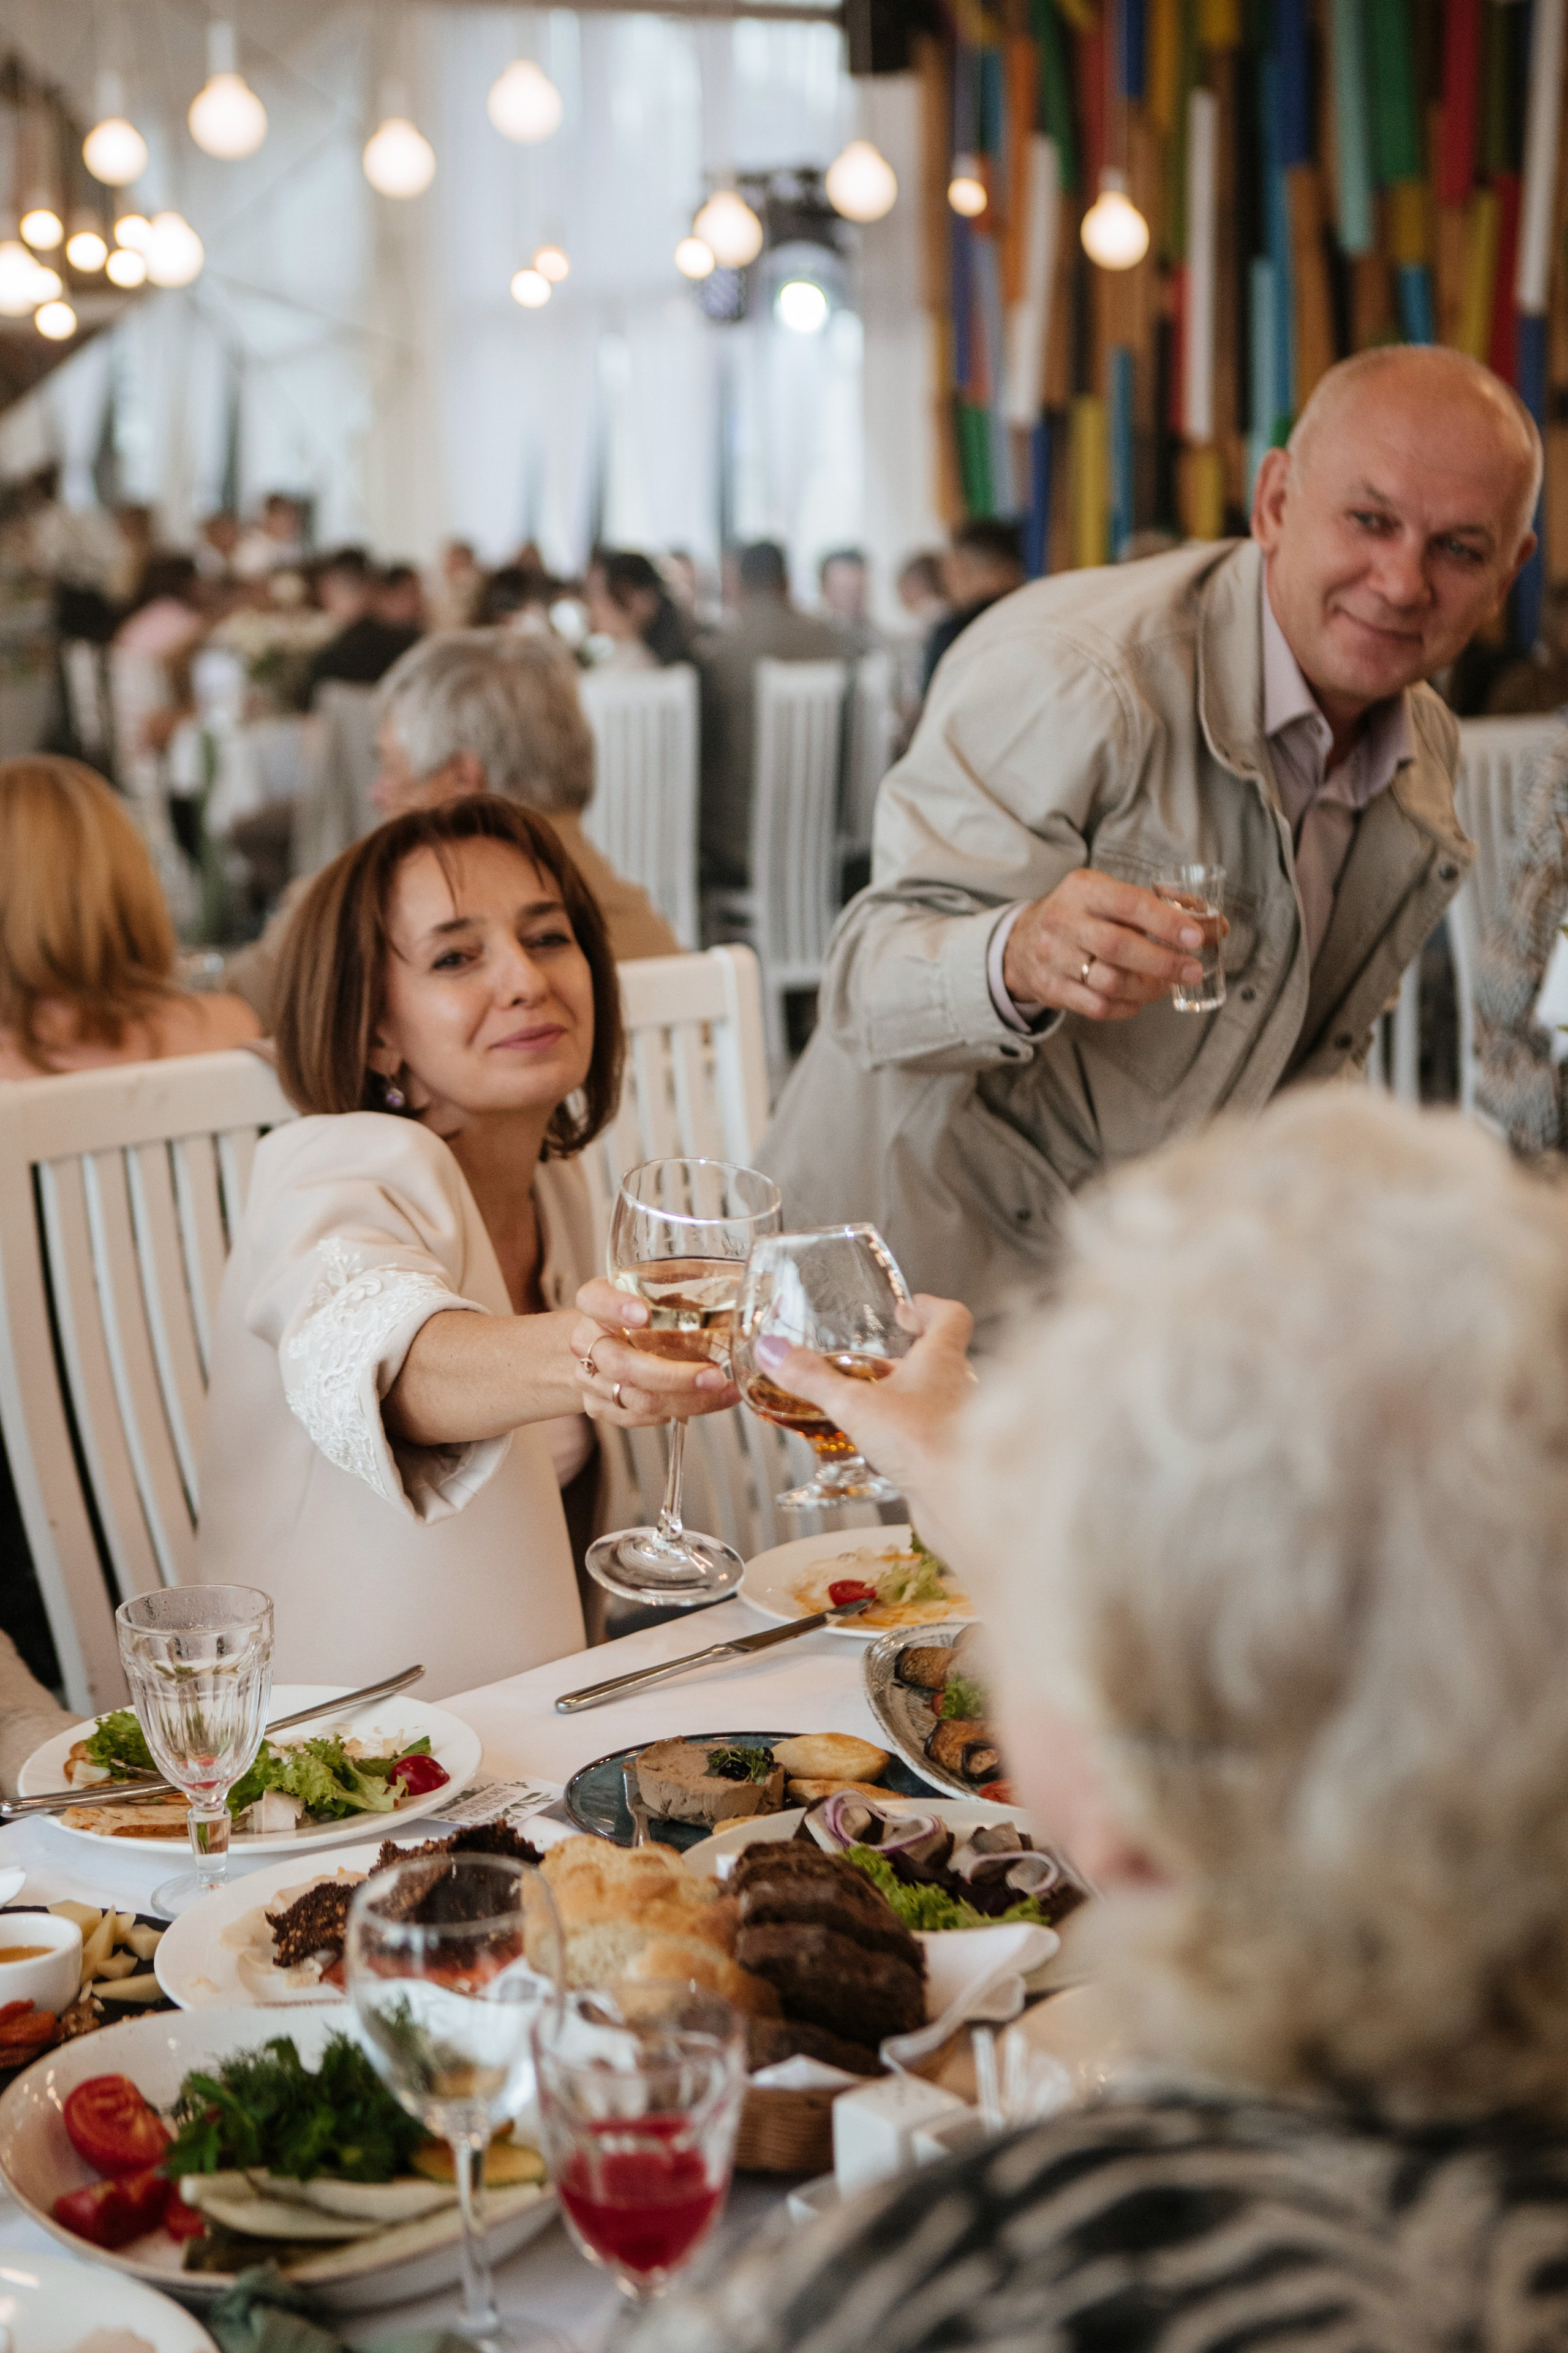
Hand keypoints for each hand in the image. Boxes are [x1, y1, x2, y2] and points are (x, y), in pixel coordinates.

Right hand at [570, 1277, 738, 1429]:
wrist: (599, 1342)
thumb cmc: (639, 1310)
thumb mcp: (657, 1288)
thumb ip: (693, 1283)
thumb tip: (760, 1286)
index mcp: (595, 1303)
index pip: (594, 1300)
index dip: (615, 1307)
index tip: (643, 1314)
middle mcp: (587, 1341)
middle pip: (620, 1363)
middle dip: (671, 1375)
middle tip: (713, 1375)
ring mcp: (590, 1378)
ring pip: (636, 1398)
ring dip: (686, 1400)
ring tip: (725, 1390)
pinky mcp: (600, 1406)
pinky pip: (639, 1418)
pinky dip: (679, 1411)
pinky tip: (710, 1400)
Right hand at [752, 1295, 974, 1535]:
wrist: (958, 1499)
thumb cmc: (922, 1442)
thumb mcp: (854, 1405)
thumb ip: (812, 1378)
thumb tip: (774, 1351)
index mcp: (942, 1359)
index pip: (951, 1316)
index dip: (929, 1307)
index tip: (905, 1310)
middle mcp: (959, 1386)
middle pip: (942, 1358)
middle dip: (908, 1357)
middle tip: (878, 1362)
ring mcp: (961, 1422)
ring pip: (937, 1398)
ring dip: (909, 1397)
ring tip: (874, 1406)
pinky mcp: (954, 1455)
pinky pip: (931, 1434)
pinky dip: (909, 1434)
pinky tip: (884, 1449)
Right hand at [1003, 869, 1223, 1021]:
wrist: (1021, 942)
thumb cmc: (1082, 915)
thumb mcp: (1110, 895)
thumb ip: (1162, 907)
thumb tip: (1218, 926)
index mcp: (1083, 889)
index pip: (1129, 904)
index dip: (1166, 922)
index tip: (1197, 937)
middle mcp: (1064, 920)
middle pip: (1118, 947)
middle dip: (1163, 962)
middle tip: (1193, 971)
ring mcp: (1054, 957)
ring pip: (1109, 981)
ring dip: (1148, 988)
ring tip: (1167, 985)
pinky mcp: (1051, 988)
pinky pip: (1097, 1006)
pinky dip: (1127, 1006)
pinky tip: (1140, 999)